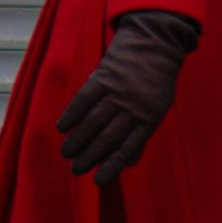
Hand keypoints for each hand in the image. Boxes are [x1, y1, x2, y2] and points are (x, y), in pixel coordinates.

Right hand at [56, 7, 198, 176]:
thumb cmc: (156, 80)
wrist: (155, 41)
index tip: (97, 181)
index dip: (111, 166)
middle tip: (75, 169)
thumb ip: (143, 133)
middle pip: (107, 137)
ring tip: (66, 153)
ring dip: (78, 139)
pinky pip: (85, 97)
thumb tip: (129, 163)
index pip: (128, 148)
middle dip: (89, 157)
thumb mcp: (159, 107)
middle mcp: (134, 106)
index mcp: (150, 117)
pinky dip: (72, 113)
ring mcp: (118, 90)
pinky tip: (62, 126)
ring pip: (93, 121)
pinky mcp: (104, 74)